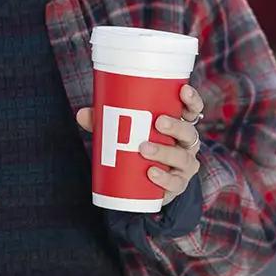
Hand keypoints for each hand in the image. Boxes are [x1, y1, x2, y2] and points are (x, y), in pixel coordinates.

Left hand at [76, 84, 204, 205]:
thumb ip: (105, 121)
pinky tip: (151, 174)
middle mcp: (187, 145)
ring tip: (144, 148)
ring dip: (165, 152)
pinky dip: (164, 179)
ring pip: (183, 158)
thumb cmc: (138, 145)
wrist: (144, 183)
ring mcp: (184, 166)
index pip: (193, 109)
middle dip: (176, 126)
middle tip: (158, 122)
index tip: (183, 90)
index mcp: (180, 125)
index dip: (192, 99)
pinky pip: (175, 183)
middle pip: (189, 133)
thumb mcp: (125, 131)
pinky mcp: (176, 185)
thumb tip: (82, 114)